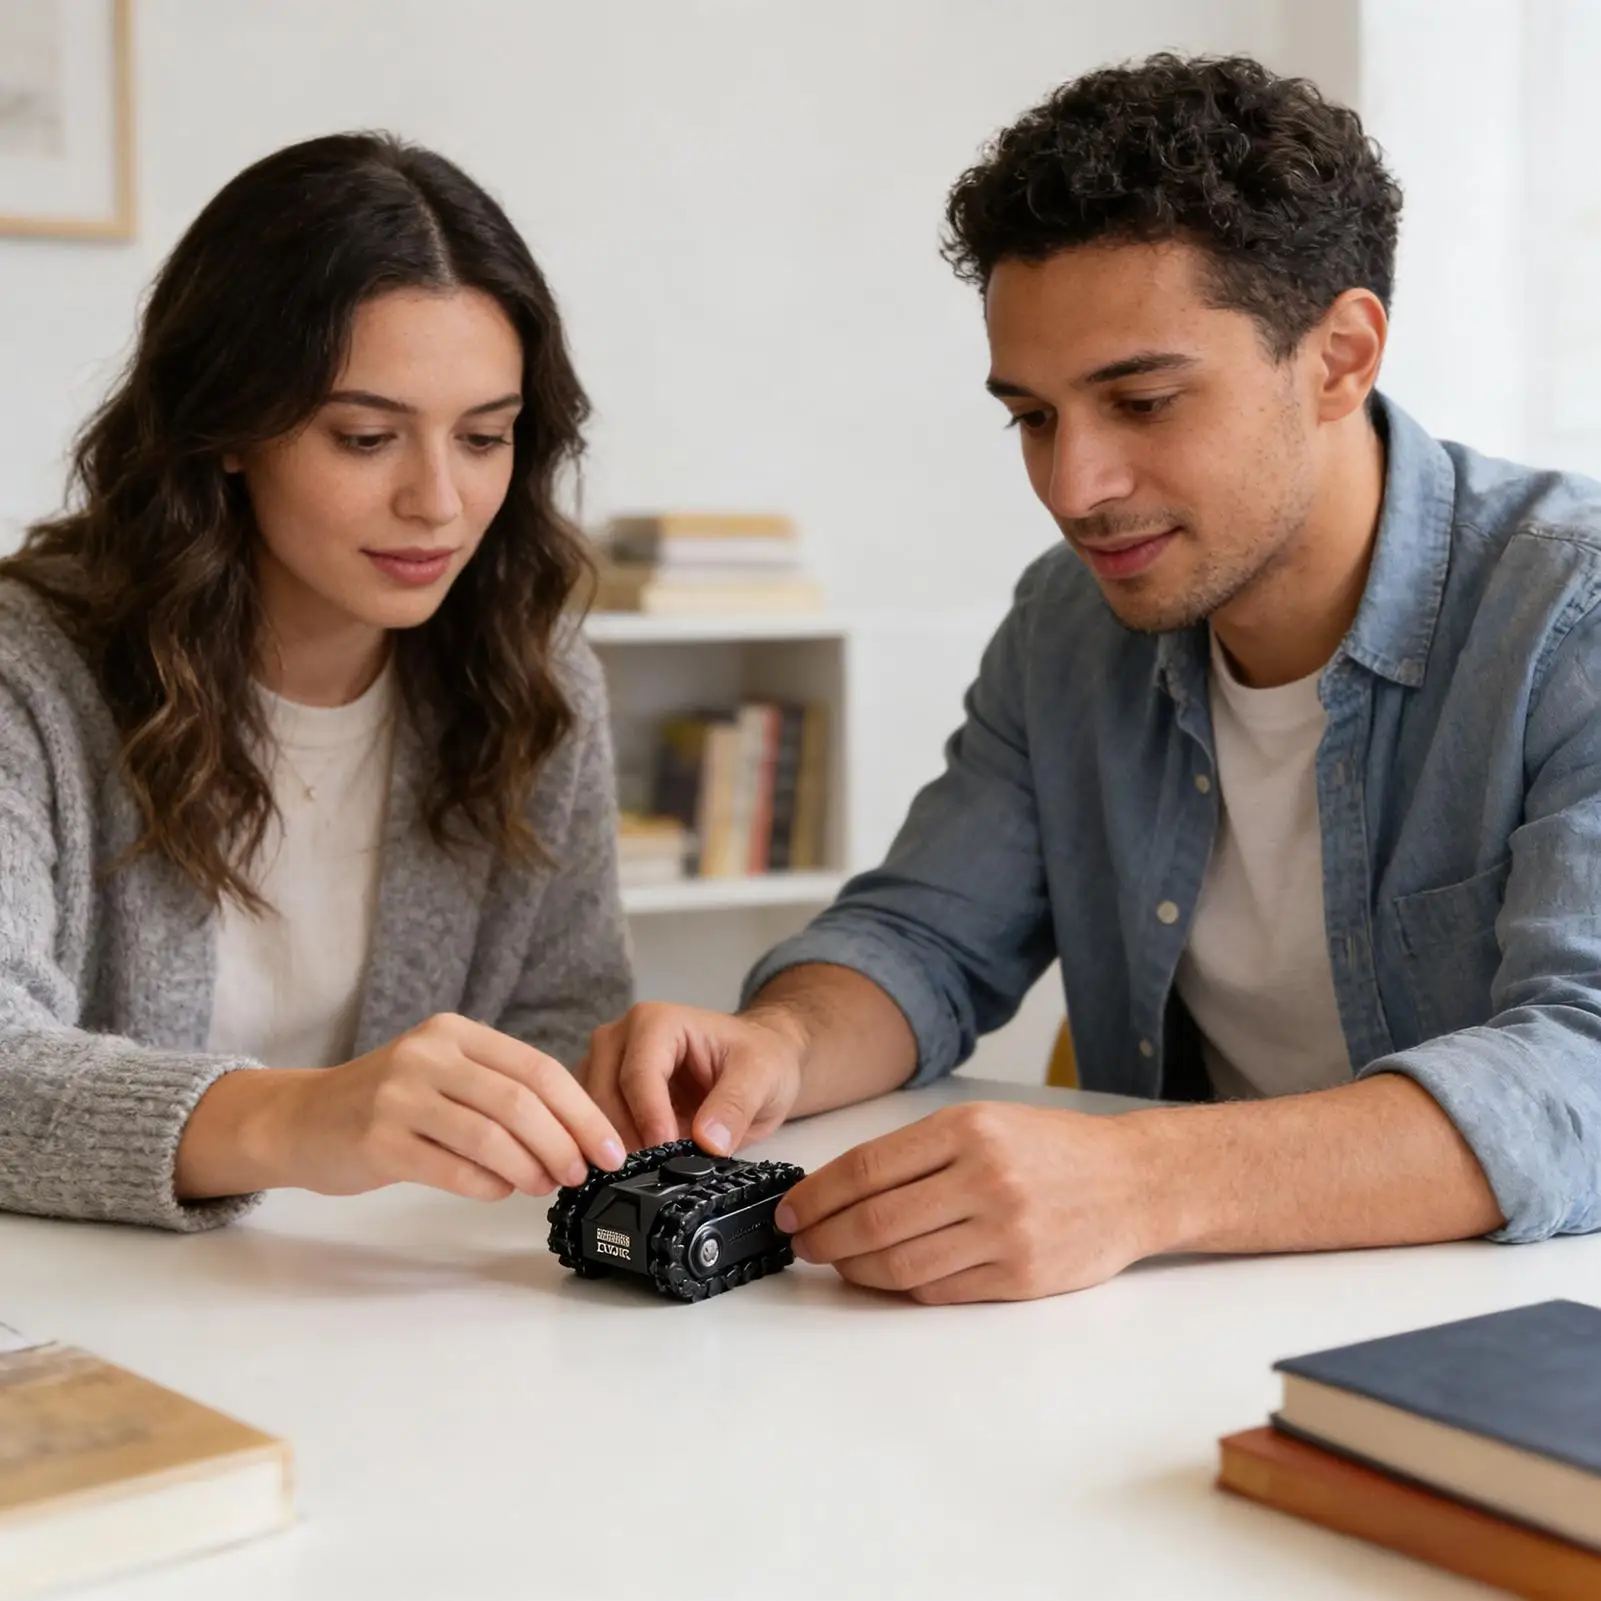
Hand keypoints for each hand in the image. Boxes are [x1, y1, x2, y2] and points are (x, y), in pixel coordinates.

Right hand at [176, 1013, 625, 1200]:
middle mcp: (427, 1055)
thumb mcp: (443, 1074)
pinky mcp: (376, 1140)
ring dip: (530, 1167)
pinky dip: (486, 1185)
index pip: (537, 1068)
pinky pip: (449, 1168)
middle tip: (584, 1172)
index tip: (610, 1146)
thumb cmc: (386, 1103)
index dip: (581, 1111)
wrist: (299, 1119)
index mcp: (454, 1033)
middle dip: (564, 1142)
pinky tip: (501, 1191)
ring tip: (547, 1185)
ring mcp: (398, 1096)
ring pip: (488, 1135)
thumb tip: (575, 1138)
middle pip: (519, 1101)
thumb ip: (499, 1093)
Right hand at [579, 1002, 804, 1155]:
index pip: (638, 1073)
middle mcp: (622, 1036)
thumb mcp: (761, 1077)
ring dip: (613, 1145)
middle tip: (654, 1172)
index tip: (667, 1151)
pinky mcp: (604, 1091)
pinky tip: (634, 1166)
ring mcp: (607, 1063)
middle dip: (626, 1136)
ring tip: (646, 1172)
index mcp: (656, 1022)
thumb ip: (735, 1106)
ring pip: (591, 1111)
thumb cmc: (758, 1058)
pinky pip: (591, 1122)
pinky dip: (607, 1147)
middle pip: (605, 1093)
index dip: (649, 1118)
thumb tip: (709, 1142)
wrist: (758, 1060)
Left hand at [775, 1102, 1162, 1302]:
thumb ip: (918, 1152)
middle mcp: (984, 1177)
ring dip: (856, 1270)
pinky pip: (940, 1290)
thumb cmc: (1052, 1150)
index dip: (817, 1195)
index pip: (867, 1167)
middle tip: (802, 1244)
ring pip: (902, 1263)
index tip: (791, 1210)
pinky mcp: (1021, 1276)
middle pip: (876, 1221)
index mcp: (967, 1129)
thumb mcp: (985, 1122)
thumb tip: (840, 1187)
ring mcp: (1005, 1231)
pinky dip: (902, 1287)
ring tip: (839, 1263)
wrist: (1135, 1181)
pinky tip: (886, 1277)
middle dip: (824, 1237)